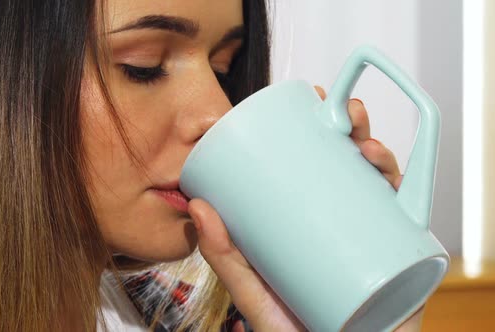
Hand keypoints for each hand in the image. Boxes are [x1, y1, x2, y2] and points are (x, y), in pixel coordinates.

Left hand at [187, 86, 419, 331]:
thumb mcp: (253, 292)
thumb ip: (224, 258)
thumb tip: (197, 207)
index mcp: (309, 224)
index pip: (315, 169)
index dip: (318, 131)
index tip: (309, 102)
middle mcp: (342, 225)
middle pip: (351, 169)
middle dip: (353, 132)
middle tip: (343, 113)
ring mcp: (370, 239)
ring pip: (382, 186)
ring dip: (379, 153)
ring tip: (364, 142)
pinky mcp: (396, 260)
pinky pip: (408, 221)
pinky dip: (408, 190)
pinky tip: (387, 173)